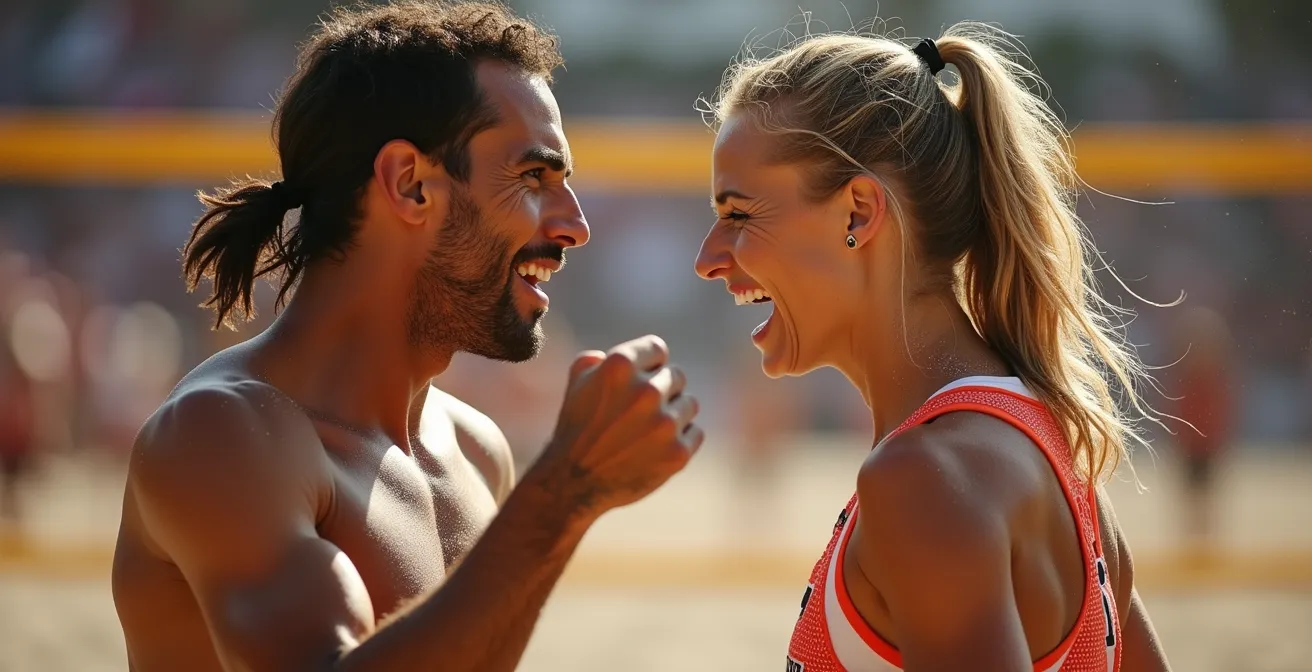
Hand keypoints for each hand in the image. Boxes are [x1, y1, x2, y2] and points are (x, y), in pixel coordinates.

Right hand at [537, 335, 702, 518]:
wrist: (573, 483)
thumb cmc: (575, 428)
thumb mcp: (576, 383)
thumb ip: (595, 359)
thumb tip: (609, 355)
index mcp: (620, 365)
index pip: (657, 349)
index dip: (648, 364)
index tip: (639, 381)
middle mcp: (646, 391)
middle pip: (677, 376)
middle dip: (662, 391)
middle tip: (638, 413)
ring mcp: (664, 424)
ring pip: (689, 404)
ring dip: (673, 415)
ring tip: (646, 431)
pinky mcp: (677, 453)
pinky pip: (695, 433)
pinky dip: (680, 440)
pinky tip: (656, 448)